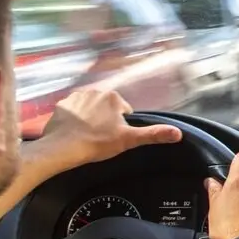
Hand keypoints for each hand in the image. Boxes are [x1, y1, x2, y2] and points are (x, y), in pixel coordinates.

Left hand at [39, 89, 181, 168]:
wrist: (63, 147)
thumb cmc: (97, 143)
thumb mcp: (129, 140)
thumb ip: (153, 135)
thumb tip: (178, 133)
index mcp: (113, 97)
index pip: (124, 111)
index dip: (121, 126)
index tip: (114, 137)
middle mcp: (95, 91)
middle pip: (106, 108)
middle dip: (106, 120)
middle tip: (101, 138)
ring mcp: (76, 97)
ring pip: (90, 108)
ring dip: (90, 119)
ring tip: (87, 136)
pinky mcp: (60, 105)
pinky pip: (72, 111)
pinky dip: (74, 120)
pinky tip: (73, 133)